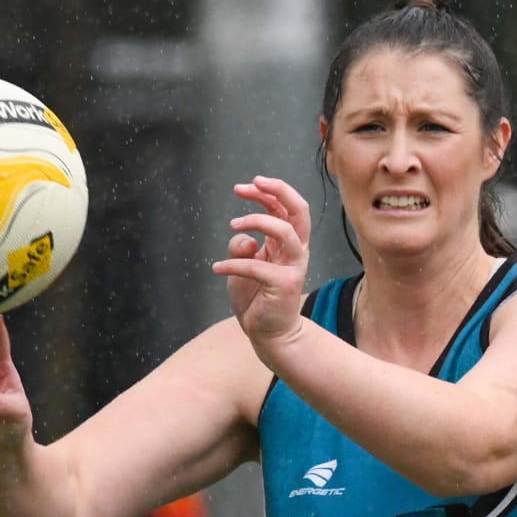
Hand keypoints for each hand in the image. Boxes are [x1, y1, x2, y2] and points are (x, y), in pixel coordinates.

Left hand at [212, 176, 310, 346]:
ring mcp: (293, 267)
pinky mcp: (284, 284)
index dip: (268, 191)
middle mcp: (296, 250)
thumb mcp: (242, 263)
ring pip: (283, 230)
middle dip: (278, 190)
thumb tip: (245, 238)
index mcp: (289, 242)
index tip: (244, 187)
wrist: (268, 332)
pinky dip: (232, 264)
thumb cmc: (256, 296)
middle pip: (299, 210)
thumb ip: (240, 246)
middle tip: (252, 183)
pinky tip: (217, 268)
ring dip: (255, 221)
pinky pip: (256, 266)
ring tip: (233, 225)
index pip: (287, 206)